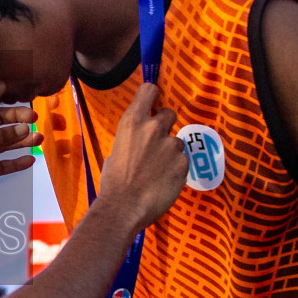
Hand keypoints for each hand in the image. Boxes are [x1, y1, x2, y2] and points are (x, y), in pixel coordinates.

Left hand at [0, 99, 40, 213]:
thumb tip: (23, 129)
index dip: (5, 100)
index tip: (24, 99)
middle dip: (17, 122)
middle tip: (36, 120)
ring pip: (3, 144)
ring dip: (20, 142)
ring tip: (39, 139)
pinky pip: (1, 165)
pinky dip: (15, 163)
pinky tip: (29, 159)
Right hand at [96, 83, 187, 226]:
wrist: (124, 207)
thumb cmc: (113, 182)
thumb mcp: (116, 151)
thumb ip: (132, 139)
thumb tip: (140, 141)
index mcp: (132, 122)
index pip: (149, 90)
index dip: (152, 96)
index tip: (152, 104)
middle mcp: (154, 128)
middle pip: (169, 113)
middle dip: (165, 126)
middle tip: (156, 144)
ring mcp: (171, 145)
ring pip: (176, 142)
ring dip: (170, 152)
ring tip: (157, 171)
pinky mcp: (183, 163)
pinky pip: (182, 161)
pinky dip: (175, 169)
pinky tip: (163, 181)